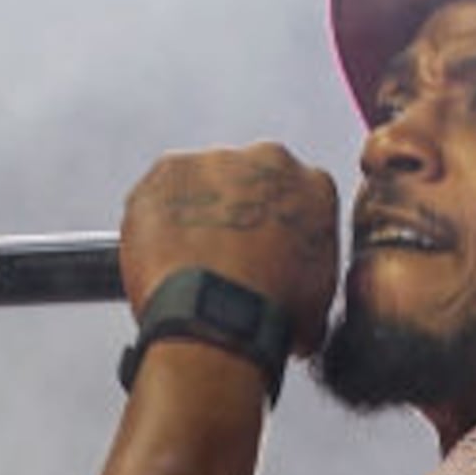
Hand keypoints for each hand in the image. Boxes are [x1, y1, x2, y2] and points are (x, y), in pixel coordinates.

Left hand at [117, 145, 337, 355]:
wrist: (220, 315)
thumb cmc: (271, 313)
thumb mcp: (318, 298)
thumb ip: (308, 271)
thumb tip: (297, 294)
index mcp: (313, 186)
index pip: (295, 196)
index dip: (276, 228)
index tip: (263, 252)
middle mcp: (268, 160)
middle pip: (248, 182)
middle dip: (236, 212)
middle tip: (224, 258)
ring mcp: (215, 161)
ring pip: (202, 183)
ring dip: (196, 214)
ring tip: (190, 263)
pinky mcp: (168, 169)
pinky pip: (159, 192)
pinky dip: (157, 218)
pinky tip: (163, 256)